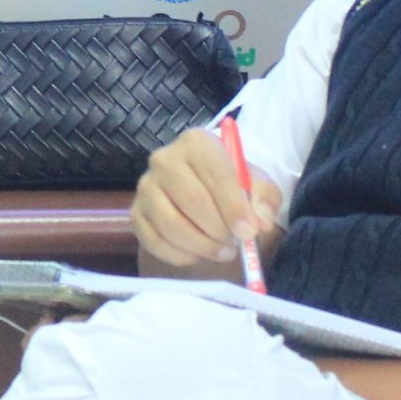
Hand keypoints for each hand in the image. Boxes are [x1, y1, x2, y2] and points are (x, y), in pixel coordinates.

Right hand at [132, 128, 282, 275]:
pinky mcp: (135, 214)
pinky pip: (155, 242)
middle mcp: (164, 160)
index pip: (215, 174)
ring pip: (171, 225)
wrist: (203, 190)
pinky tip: (199, 253)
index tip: (248, 232)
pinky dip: (182, 256)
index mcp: (197, 143)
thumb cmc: (231, 185)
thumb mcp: (257, 184)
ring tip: (221, 250)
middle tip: (235, 244)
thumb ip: (265, 200)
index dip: (233, 206)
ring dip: (201, 246)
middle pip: (192, 201)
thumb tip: (259, 223)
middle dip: (218, 230)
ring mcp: (145, 188)